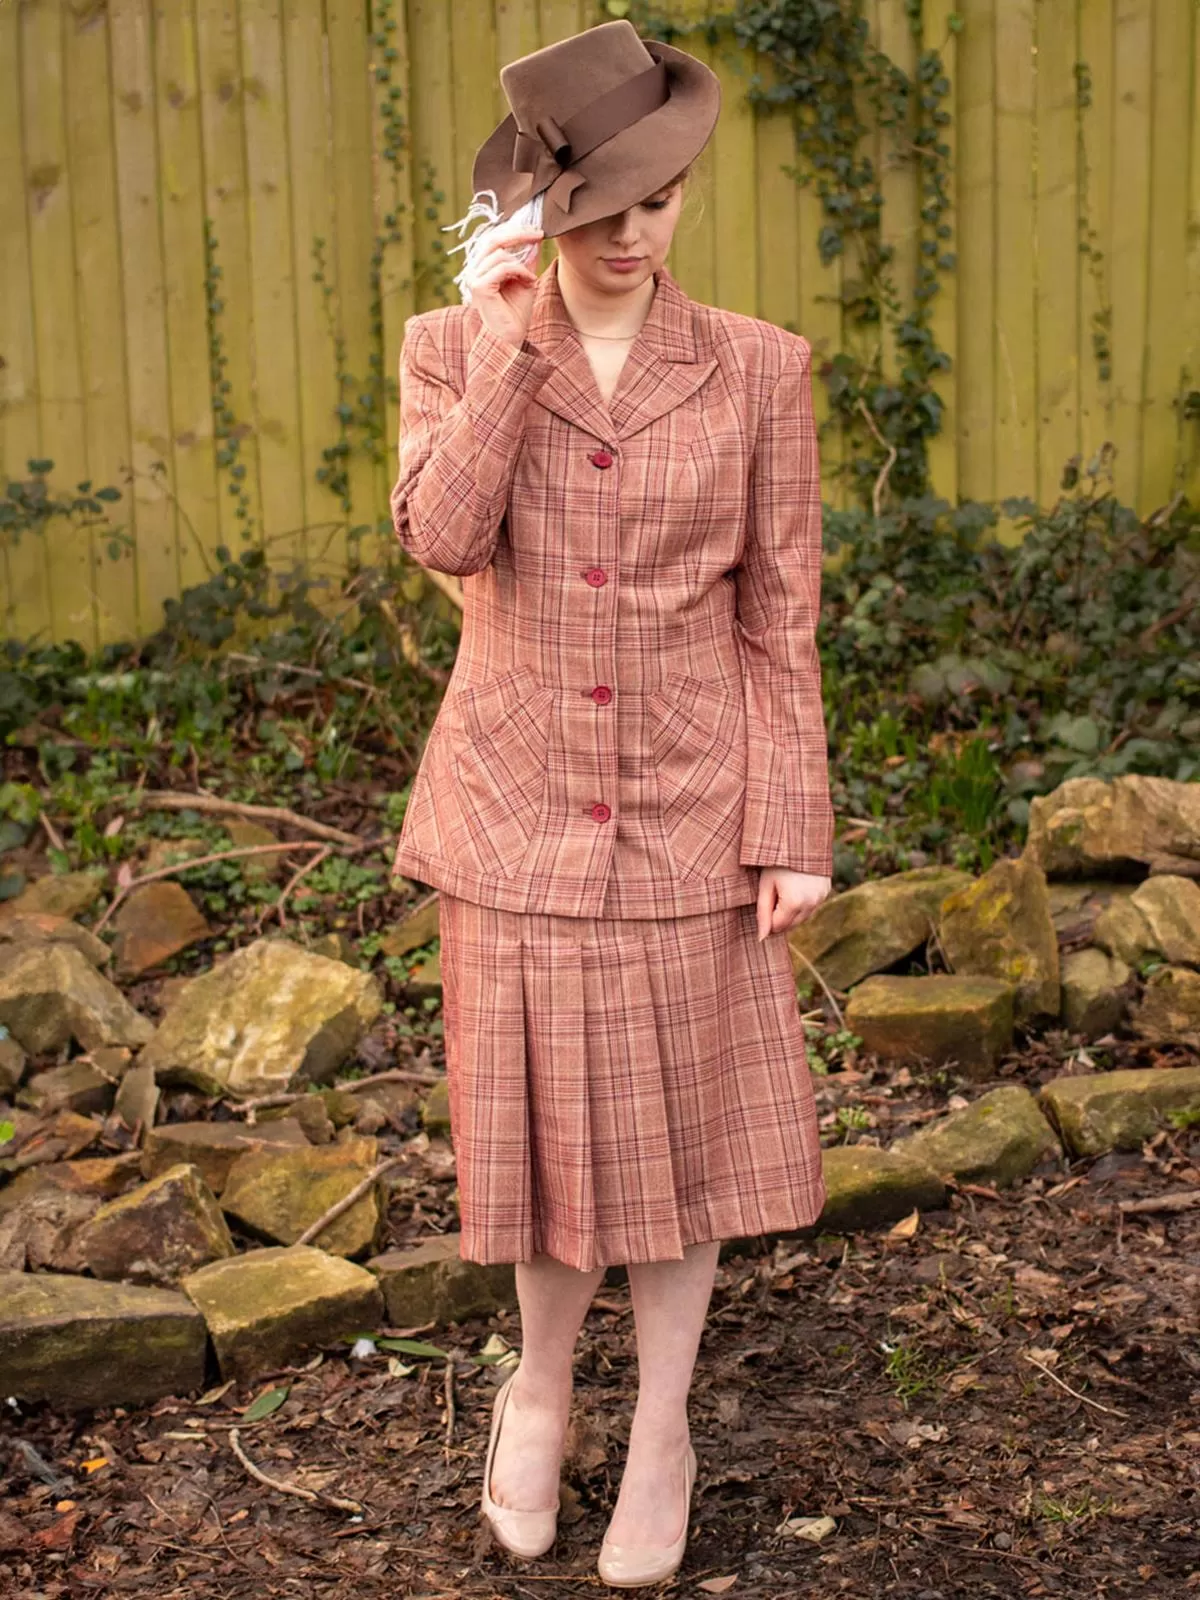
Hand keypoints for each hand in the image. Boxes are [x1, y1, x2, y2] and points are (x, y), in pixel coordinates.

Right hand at [465, 220, 544, 348]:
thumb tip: (535, 237)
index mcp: (482, 266)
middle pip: (493, 238)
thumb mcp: (526, 279)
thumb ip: (527, 259)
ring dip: (521, 263)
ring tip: (531, 278)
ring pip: (500, 254)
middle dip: (518, 233)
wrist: (511, 339)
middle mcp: (474, 269)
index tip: (536, 230)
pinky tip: (529, 282)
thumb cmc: (516, 312)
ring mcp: (474, 278)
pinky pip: (502, 267)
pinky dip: (519, 271)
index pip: (494, 238)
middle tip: (538, 234)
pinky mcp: (479, 287)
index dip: (514, 229)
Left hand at [754, 867, 830, 940]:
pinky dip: (802, 904)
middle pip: (790, 925)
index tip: (762, 904)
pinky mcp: (826, 891)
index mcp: (794, 903)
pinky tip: (794, 888)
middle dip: (778, 918)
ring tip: (782, 891)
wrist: (800, 837)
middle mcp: (811, 904)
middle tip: (771, 897)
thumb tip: (761, 938)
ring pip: (802, 918)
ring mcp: (821, 898)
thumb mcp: (765, 885)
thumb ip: (763, 913)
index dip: (766, 919)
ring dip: (791, 913)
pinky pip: (811, 907)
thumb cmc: (777, 860)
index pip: (777, 927)